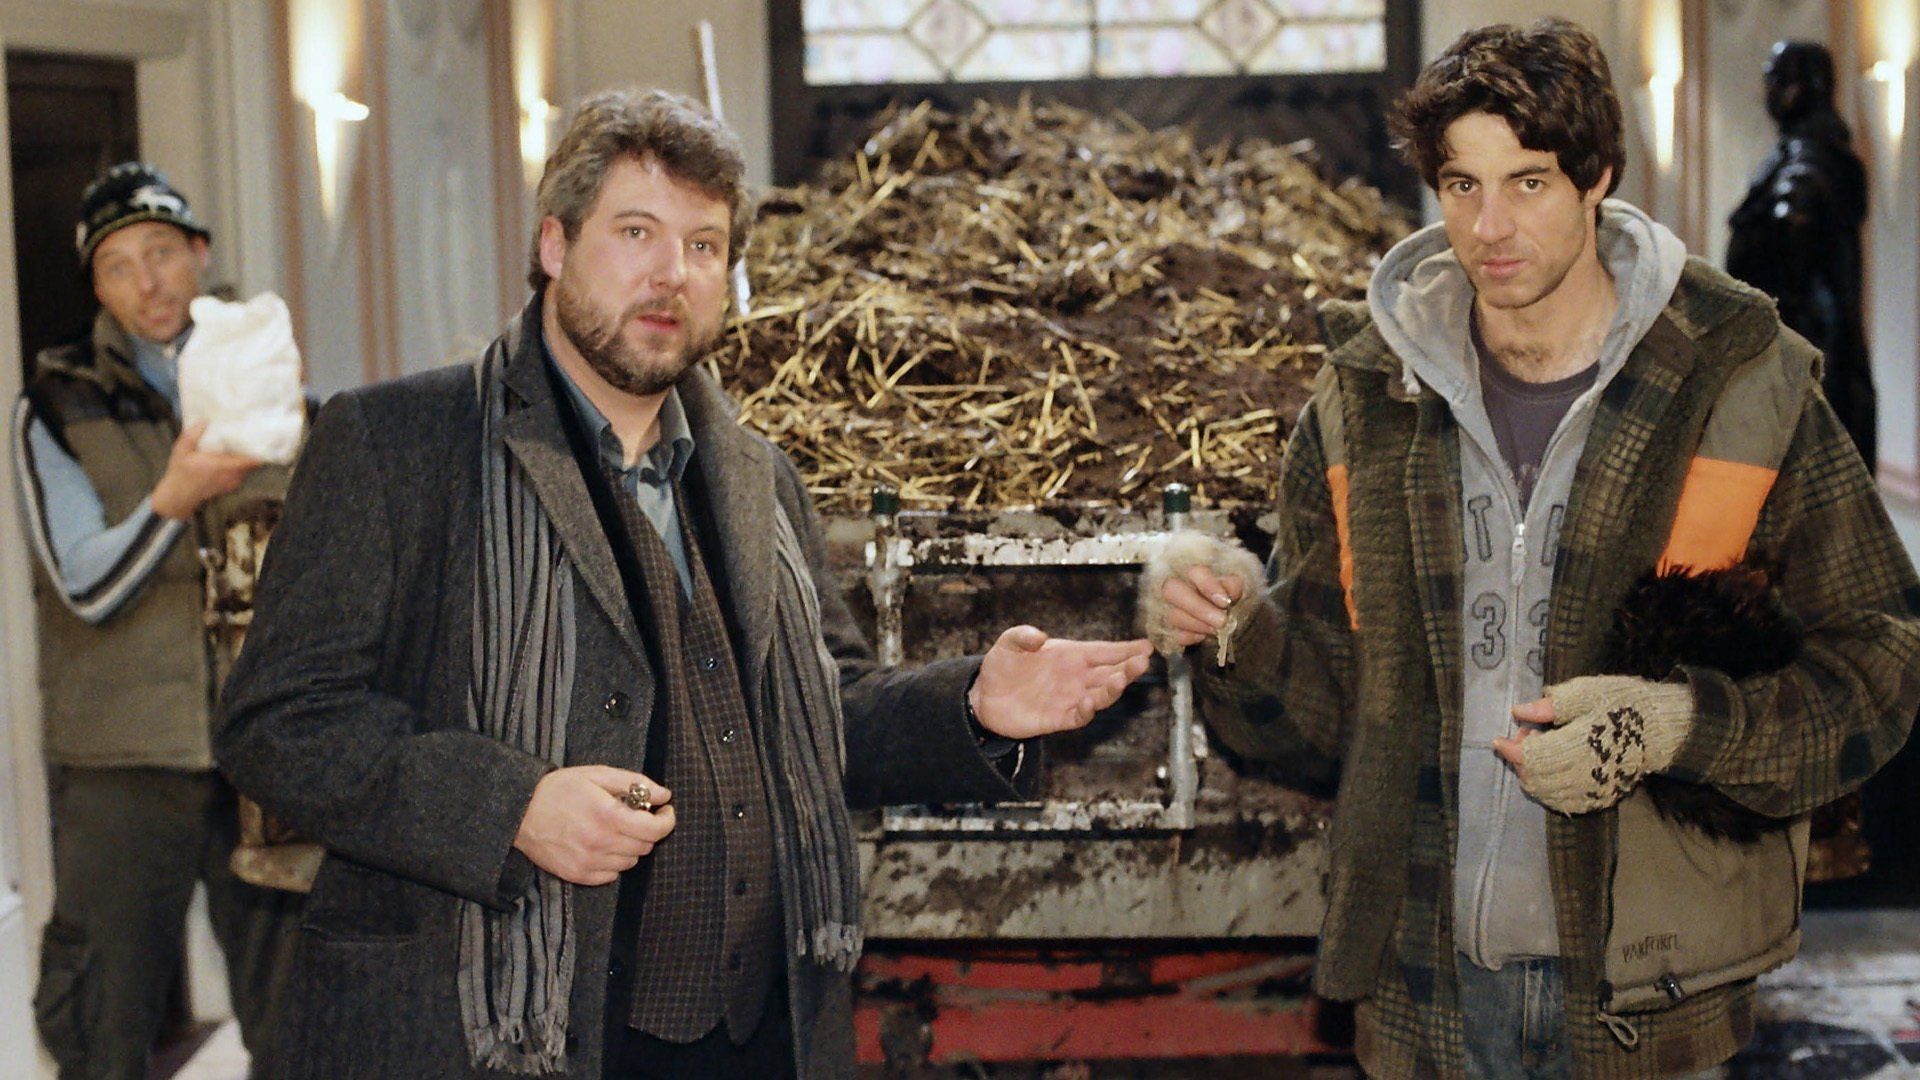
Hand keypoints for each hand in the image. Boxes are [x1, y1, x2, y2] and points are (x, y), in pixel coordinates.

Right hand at [151, 420, 261, 519]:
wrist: (179, 495)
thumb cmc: (180, 472)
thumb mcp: (182, 450)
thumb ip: (192, 435)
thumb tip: (204, 420)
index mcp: (223, 466)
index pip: (250, 461)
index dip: (259, 451)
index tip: (262, 439)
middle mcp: (232, 476)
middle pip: (252, 463)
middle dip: (252, 451)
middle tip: (251, 437)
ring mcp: (233, 483)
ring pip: (247, 469)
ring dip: (245, 459)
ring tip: (242, 445)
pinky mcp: (230, 487)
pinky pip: (241, 475)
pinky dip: (240, 467)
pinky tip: (232, 458)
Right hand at [512, 765, 675, 885]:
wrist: (519, 811)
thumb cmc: (559, 788)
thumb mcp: (597, 774)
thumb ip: (634, 783)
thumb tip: (664, 795)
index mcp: (608, 816)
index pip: (655, 830)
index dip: (667, 820)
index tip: (664, 811)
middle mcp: (601, 843)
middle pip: (645, 846)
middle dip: (646, 830)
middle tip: (635, 816)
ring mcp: (588, 862)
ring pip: (630, 862)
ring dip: (630, 846)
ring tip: (613, 829)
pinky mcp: (578, 875)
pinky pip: (611, 875)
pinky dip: (613, 861)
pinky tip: (600, 845)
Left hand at [970, 626, 1152, 738]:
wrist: (984, 697)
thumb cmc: (1002, 666)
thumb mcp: (1008, 644)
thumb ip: (1022, 636)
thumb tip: (1039, 637)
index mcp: (1071, 655)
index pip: (1104, 651)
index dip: (1126, 649)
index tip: (1146, 646)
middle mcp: (1076, 677)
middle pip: (1110, 673)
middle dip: (1128, 668)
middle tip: (1143, 662)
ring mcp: (1069, 698)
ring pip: (1101, 695)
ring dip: (1112, 689)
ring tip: (1121, 680)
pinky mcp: (1058, 719)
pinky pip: (1079, 717)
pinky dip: (1086, 710)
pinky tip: (1090, 702)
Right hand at [1139, 532, 1267, 659]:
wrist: (1226, 609)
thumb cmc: (1228, 591)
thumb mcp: (1236, 583)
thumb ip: (1233, 585)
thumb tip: (1227, 594)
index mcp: (1194, 569)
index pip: (1195, 571)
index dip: (1208, 586)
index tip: (1225, 602)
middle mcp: (1175, 583)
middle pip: (1172, 590)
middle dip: (1198, 609)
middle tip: (1221, 622)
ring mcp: (1169, 605)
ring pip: (1173, 615)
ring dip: (1199, 625)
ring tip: (1218, 628)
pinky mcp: (1169, 626)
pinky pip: (1175, 634)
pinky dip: (1192, 637)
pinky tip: (1204, 635)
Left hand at [1493, 675, 1693, 813]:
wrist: (1662, 728)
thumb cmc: (1623, 703)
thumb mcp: (1587, 693)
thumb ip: (1552, 705)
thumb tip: (1519, 712)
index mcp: (1581, 744)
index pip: (1534, 757)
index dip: (1511, 749)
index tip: (1498, 739)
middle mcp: (1586, 773)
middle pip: (1536, 778)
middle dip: (1521, 760)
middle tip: (1525, 736)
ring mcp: (1594, 790)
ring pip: (1547, 794)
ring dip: (1532, 775)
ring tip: (1539, 749)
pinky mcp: (1601, 798)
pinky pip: (1564, 803)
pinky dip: (1548, 790)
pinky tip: (1550, 770)